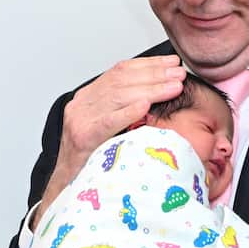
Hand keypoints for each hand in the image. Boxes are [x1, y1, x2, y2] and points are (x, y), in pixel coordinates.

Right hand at [32, 55, 185, 229]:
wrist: (68, 184)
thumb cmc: (94, 156)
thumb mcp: (111, 126)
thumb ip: (127, 107)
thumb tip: (162, 91)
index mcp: (89, 97)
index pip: (120, 71)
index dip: (149, 65)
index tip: (173, 63)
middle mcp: (82, 104)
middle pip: (122, 81)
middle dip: (155, 75)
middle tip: (180, 73)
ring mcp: (79, 119)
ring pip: (118, 96)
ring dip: (151, 89)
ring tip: (174, 87)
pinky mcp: (81, 137)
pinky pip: (108, 121)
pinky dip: (128, 111)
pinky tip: (147, 105)